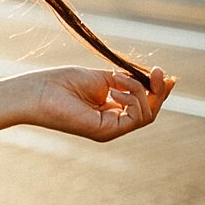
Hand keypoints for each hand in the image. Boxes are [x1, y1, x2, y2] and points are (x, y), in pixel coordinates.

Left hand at [29, 65, 175, 141]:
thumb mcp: (105, 78)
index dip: (158, 90)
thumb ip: (128, 81)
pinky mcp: (105, 132)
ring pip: (147, 115)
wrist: (40, 91)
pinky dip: (133, 99)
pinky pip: (136, 117)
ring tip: (117, 80)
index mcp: (111, 111)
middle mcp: (112, 123)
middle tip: (158, 72)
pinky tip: (114, 90)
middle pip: (150, 111)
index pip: (144, 104)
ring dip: (141, 92)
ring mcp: (109, 130)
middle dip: (158, 91)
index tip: (163, 72)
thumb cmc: (63, 82)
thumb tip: (155, 78)